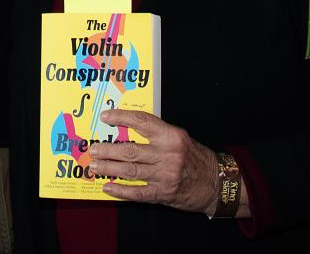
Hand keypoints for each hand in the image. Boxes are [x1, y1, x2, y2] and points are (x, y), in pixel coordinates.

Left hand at [88, 110, 219, 213]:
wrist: (216, 184)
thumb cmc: (195, 158)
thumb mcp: (179, 139)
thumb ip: (156, 134)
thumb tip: (125, 130)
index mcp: (171, 136)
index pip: (141, 121)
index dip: (121, 118)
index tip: (105, 117)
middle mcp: (168, 154)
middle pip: (130, 150)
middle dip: (108, 150)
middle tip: (93, 149)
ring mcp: (165, 175)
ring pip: (130, 170)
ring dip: (109, 168)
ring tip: (95, 166)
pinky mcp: (164, 193)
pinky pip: (137, 192)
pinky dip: (120, 191)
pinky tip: (108, 187)